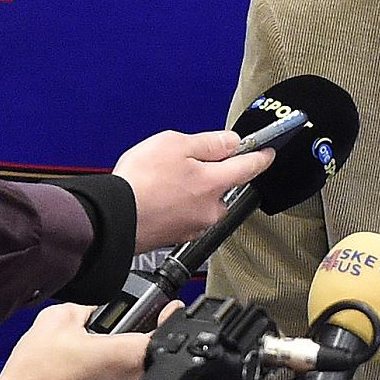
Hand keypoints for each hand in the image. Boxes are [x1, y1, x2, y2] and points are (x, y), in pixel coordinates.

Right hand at [0, 301, 180, 379]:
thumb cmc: (33, 375)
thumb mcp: (56, 320)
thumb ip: (85, 307)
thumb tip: (95, 308)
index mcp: (126, 356)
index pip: (166, 332)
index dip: (169, 318)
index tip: (169, 311)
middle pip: (155, 355)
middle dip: (143, 342)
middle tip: (121, 334)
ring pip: (140, 375)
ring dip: (127, 365)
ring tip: (99, 359)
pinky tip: (90, 378)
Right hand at [114, 130, 274, 250]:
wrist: (111, 219)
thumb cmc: (140, 183)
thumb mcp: (175, 145)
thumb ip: (209, 143)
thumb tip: (232, 142)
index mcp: (215, 184)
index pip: (250, 167)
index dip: (261, 156)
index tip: (268, 152)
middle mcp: (210, 209)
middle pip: (222, 186)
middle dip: (209, 173)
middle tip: (183, 162)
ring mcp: (193, 226)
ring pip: (202, 202)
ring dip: (190, 190)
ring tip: (160, 181)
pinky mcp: (176, 236)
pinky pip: (184, 214)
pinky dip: (175, 205)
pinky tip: (155, 197)